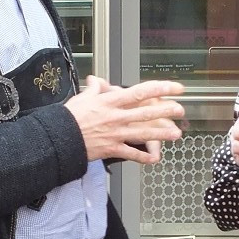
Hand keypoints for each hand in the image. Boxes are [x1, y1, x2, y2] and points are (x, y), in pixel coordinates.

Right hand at [66, 76, 184, 164]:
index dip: (160, 89)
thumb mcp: (82, 98)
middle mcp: (116, 117)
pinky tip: (155, 158)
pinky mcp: (112, 148)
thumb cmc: (69, 117)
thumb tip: (96, 80)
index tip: (174, 88)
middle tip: (180, 110)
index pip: (140, 92)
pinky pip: (131, 154)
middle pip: (146, 113)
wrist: (59, 137)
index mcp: (110, 102)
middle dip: (166, 111)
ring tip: (176, 133)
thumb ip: (93, 89)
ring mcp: (115, 134)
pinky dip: (143, 157)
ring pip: (143, 132)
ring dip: (161, 133)